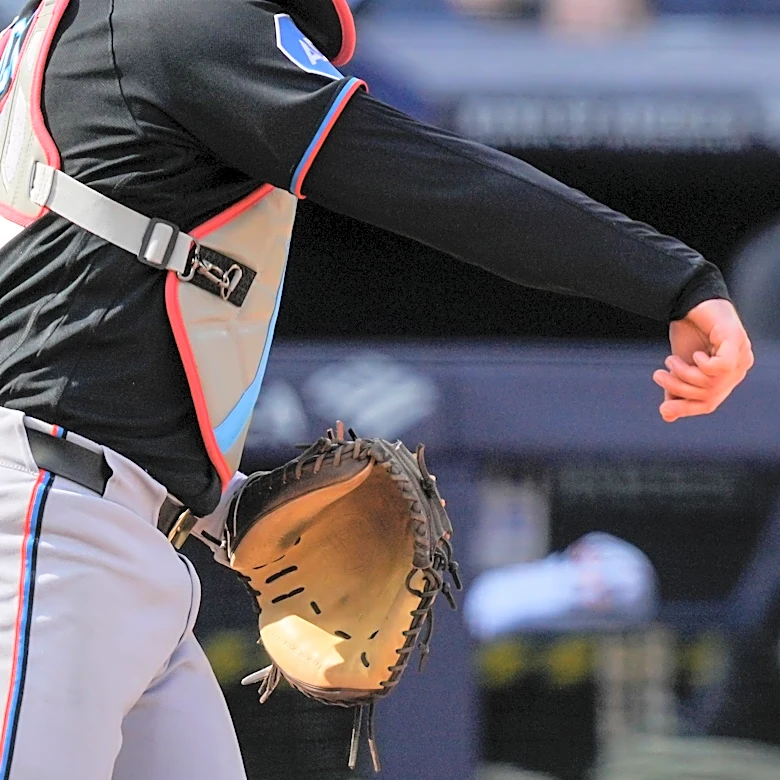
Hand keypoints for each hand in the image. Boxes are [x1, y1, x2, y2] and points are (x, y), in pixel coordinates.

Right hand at [652, 298, 753, 422]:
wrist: (688, 301)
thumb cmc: (689, 332)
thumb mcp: (679, 366)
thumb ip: (676, 388)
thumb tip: (667, 415)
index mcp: (727, 376)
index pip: (708, 404)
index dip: (685, 408)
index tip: (663, 408)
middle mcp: (739, 368)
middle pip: (708, 396)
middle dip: (678, 388)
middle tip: (658, 374)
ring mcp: (741, 354)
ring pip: (712, 383)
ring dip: (684, 374)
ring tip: (670, 360)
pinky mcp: (737, 341)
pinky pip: (721, 367)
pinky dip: (703, 364)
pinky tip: (696, 353)